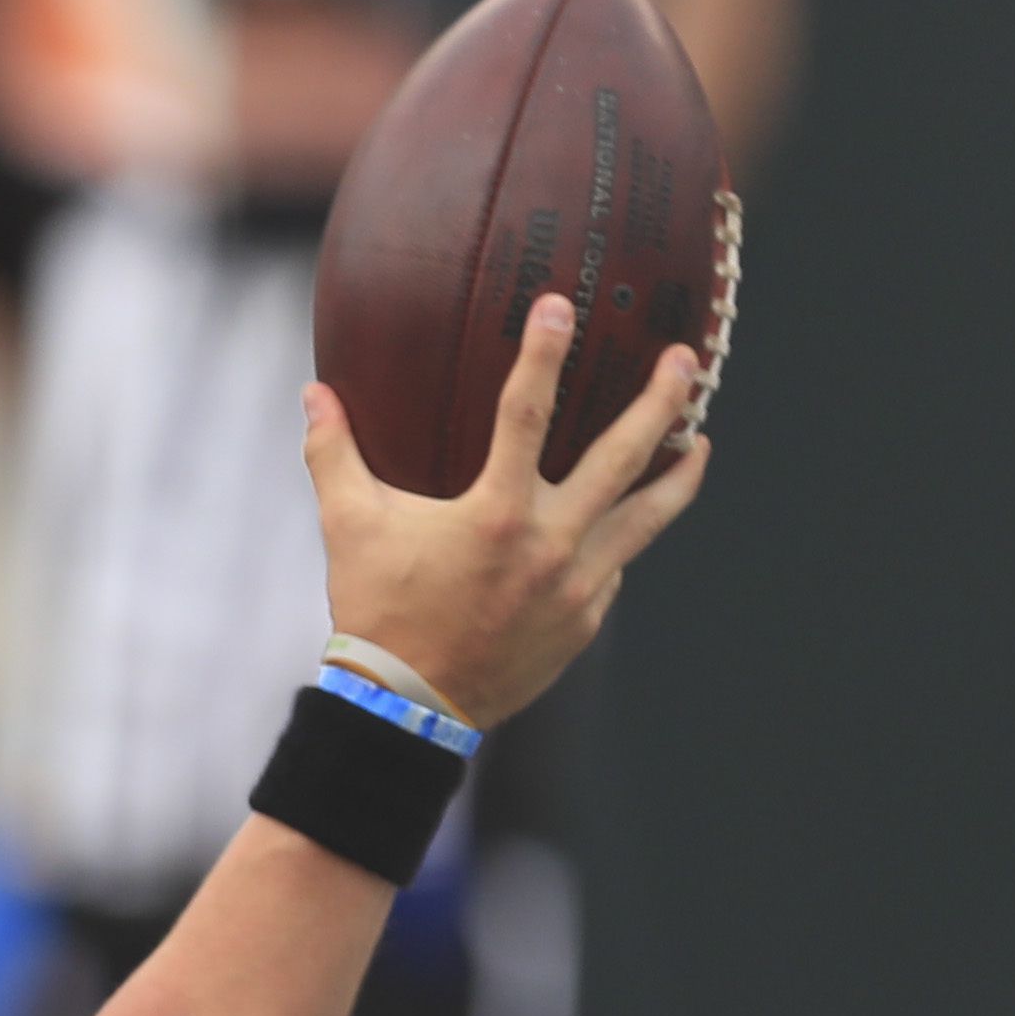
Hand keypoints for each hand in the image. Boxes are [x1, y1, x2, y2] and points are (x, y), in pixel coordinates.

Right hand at [307, 295, 709, 725]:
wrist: (406, 707)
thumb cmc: (377, 613)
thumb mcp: (349, 529)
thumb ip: (334, 456)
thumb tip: (316, 395)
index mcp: (495, 514)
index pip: (526, 414)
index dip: (544, 354)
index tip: (563, 307)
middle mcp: (549, 544)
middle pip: (624, 457)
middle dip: (661, 402)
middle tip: (686, 361)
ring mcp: (576, 585)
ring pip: (648, 516)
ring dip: (679, 473)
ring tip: (698, 440)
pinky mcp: (584, 619)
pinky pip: (615, 567)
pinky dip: (621, 539)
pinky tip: (623, 520)